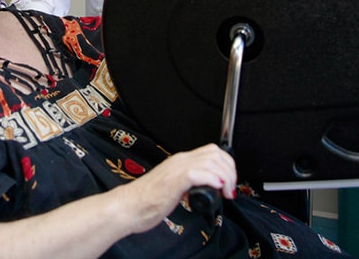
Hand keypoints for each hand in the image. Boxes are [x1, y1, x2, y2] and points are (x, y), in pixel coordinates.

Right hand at [116, 143, 236, 233]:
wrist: (129, 206)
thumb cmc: (148, 201)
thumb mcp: (174, 187)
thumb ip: (189, 183)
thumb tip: (206, 188)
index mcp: (180, 161)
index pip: (211, 151)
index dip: (226, 164)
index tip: (229, 182)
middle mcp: (179, 161)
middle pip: (215, 153)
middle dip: (229, 170)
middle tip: (230, 188)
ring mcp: (176, 169)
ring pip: (210, 161)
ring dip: (224, 177)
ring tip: (226, 192)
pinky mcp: (173, 181)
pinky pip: (197, 173)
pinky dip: (211, 178)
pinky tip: (215, 188)